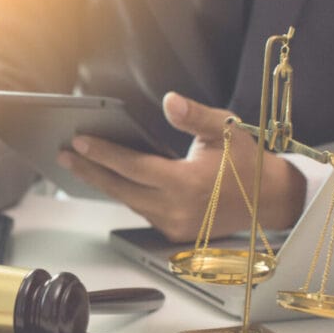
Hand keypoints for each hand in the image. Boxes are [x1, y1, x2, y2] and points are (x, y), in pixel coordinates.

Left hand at [57, 92, 305, 241]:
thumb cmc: (247, 161)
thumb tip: (169, 100)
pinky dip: (122, 192)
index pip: (133, 167)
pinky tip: (106, 177)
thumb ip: (194, 115)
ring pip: (127, 200)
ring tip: (77, 163)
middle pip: (121, 188)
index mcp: (187, 184)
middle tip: (63, 155)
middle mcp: (176, 209)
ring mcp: (174, 224)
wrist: (270, 200)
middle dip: (89, 170)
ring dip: (102, 182)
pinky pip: (140, 209)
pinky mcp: (174, 232)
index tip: (78, 142)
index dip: (104, 154)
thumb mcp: (226, 130)